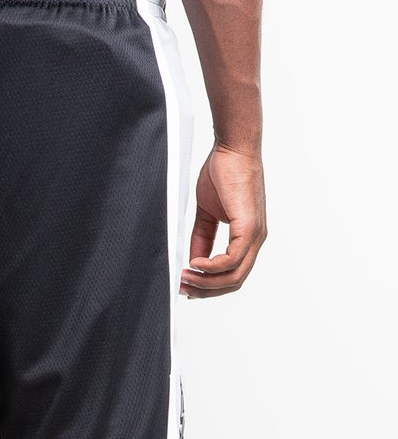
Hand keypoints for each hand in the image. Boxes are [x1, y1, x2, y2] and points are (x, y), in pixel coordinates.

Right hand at [180, 143, 266, 298]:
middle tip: (182, 288)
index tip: (187, 286)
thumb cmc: (222, 173)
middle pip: (234, 282)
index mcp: (247, 238)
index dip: (210, 287)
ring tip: (185, 278)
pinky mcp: (249, 227)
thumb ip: (202, 239)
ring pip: (234, 276)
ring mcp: (254, 234)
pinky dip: (211, 267)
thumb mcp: (207, 214)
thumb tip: (194, 262)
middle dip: (206, 290)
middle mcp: (255, 239)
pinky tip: (195, 264)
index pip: (232, 275)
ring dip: (206, 282)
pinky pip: (232, 259)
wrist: (233, 148)